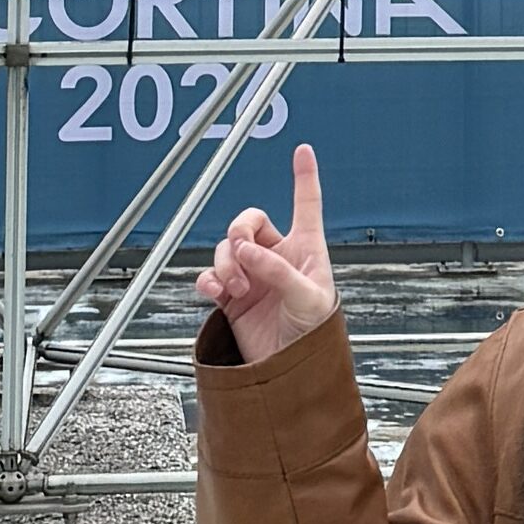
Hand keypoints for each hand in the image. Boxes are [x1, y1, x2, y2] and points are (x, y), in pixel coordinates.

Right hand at [196, 139, 338, 364]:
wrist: (291, 372)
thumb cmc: (314, 335)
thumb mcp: (308, 299)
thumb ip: (278, 271)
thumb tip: (246, 251)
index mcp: (306, 250)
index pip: (306, 205)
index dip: (304, 177)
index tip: (303, 151)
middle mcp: (277, 257)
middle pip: (249, 222)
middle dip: (239, 232)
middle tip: (241, 253)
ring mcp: (253, 275)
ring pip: (227, 249)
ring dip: (226, 263)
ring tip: (235, 288)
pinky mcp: (232, 297)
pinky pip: (211, 275)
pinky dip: (209, 280)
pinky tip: (214, 291)